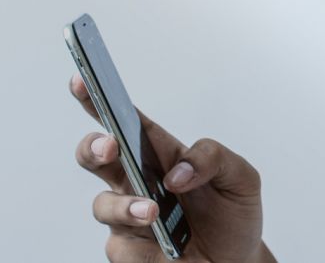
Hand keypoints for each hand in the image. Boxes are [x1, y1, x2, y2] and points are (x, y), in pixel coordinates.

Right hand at [70, 74, 277, 262]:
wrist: (238, 260)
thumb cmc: (234, 212)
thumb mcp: (241, 177)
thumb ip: (213, 159)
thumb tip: (176, 173)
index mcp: (161, 154)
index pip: (126, 121)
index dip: (100, 99)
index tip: (83, 80)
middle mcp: (137, 181)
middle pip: (96, 156)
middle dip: (94, 147)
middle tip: (111, 147)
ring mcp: (129, 217)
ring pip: (103, 205)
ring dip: (124, 206)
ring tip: (152, 210)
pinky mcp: (131, 252)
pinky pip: (121, 249)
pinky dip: (142, 249)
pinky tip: (165, 249)